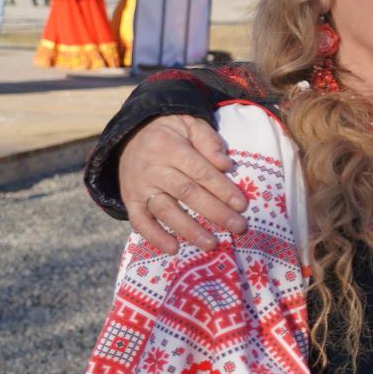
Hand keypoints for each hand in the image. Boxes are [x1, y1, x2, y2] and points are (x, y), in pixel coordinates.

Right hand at [120, 115, 245, 252]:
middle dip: (215, 212)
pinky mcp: (130, 199)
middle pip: (186, 193)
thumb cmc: (171, 132)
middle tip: (239, 228)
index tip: (242, 205)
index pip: (200, 172)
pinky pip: (139, 221)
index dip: (222, 189)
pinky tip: (173, 249)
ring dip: (188, 230)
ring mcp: (139, 186)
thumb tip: (226, 165)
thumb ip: (209, 141)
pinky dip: (154, 236)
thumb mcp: (190, 124)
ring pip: (164, 210)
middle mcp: (152, 169)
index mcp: (169, 148)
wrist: (130, 134)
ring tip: (211, 244)